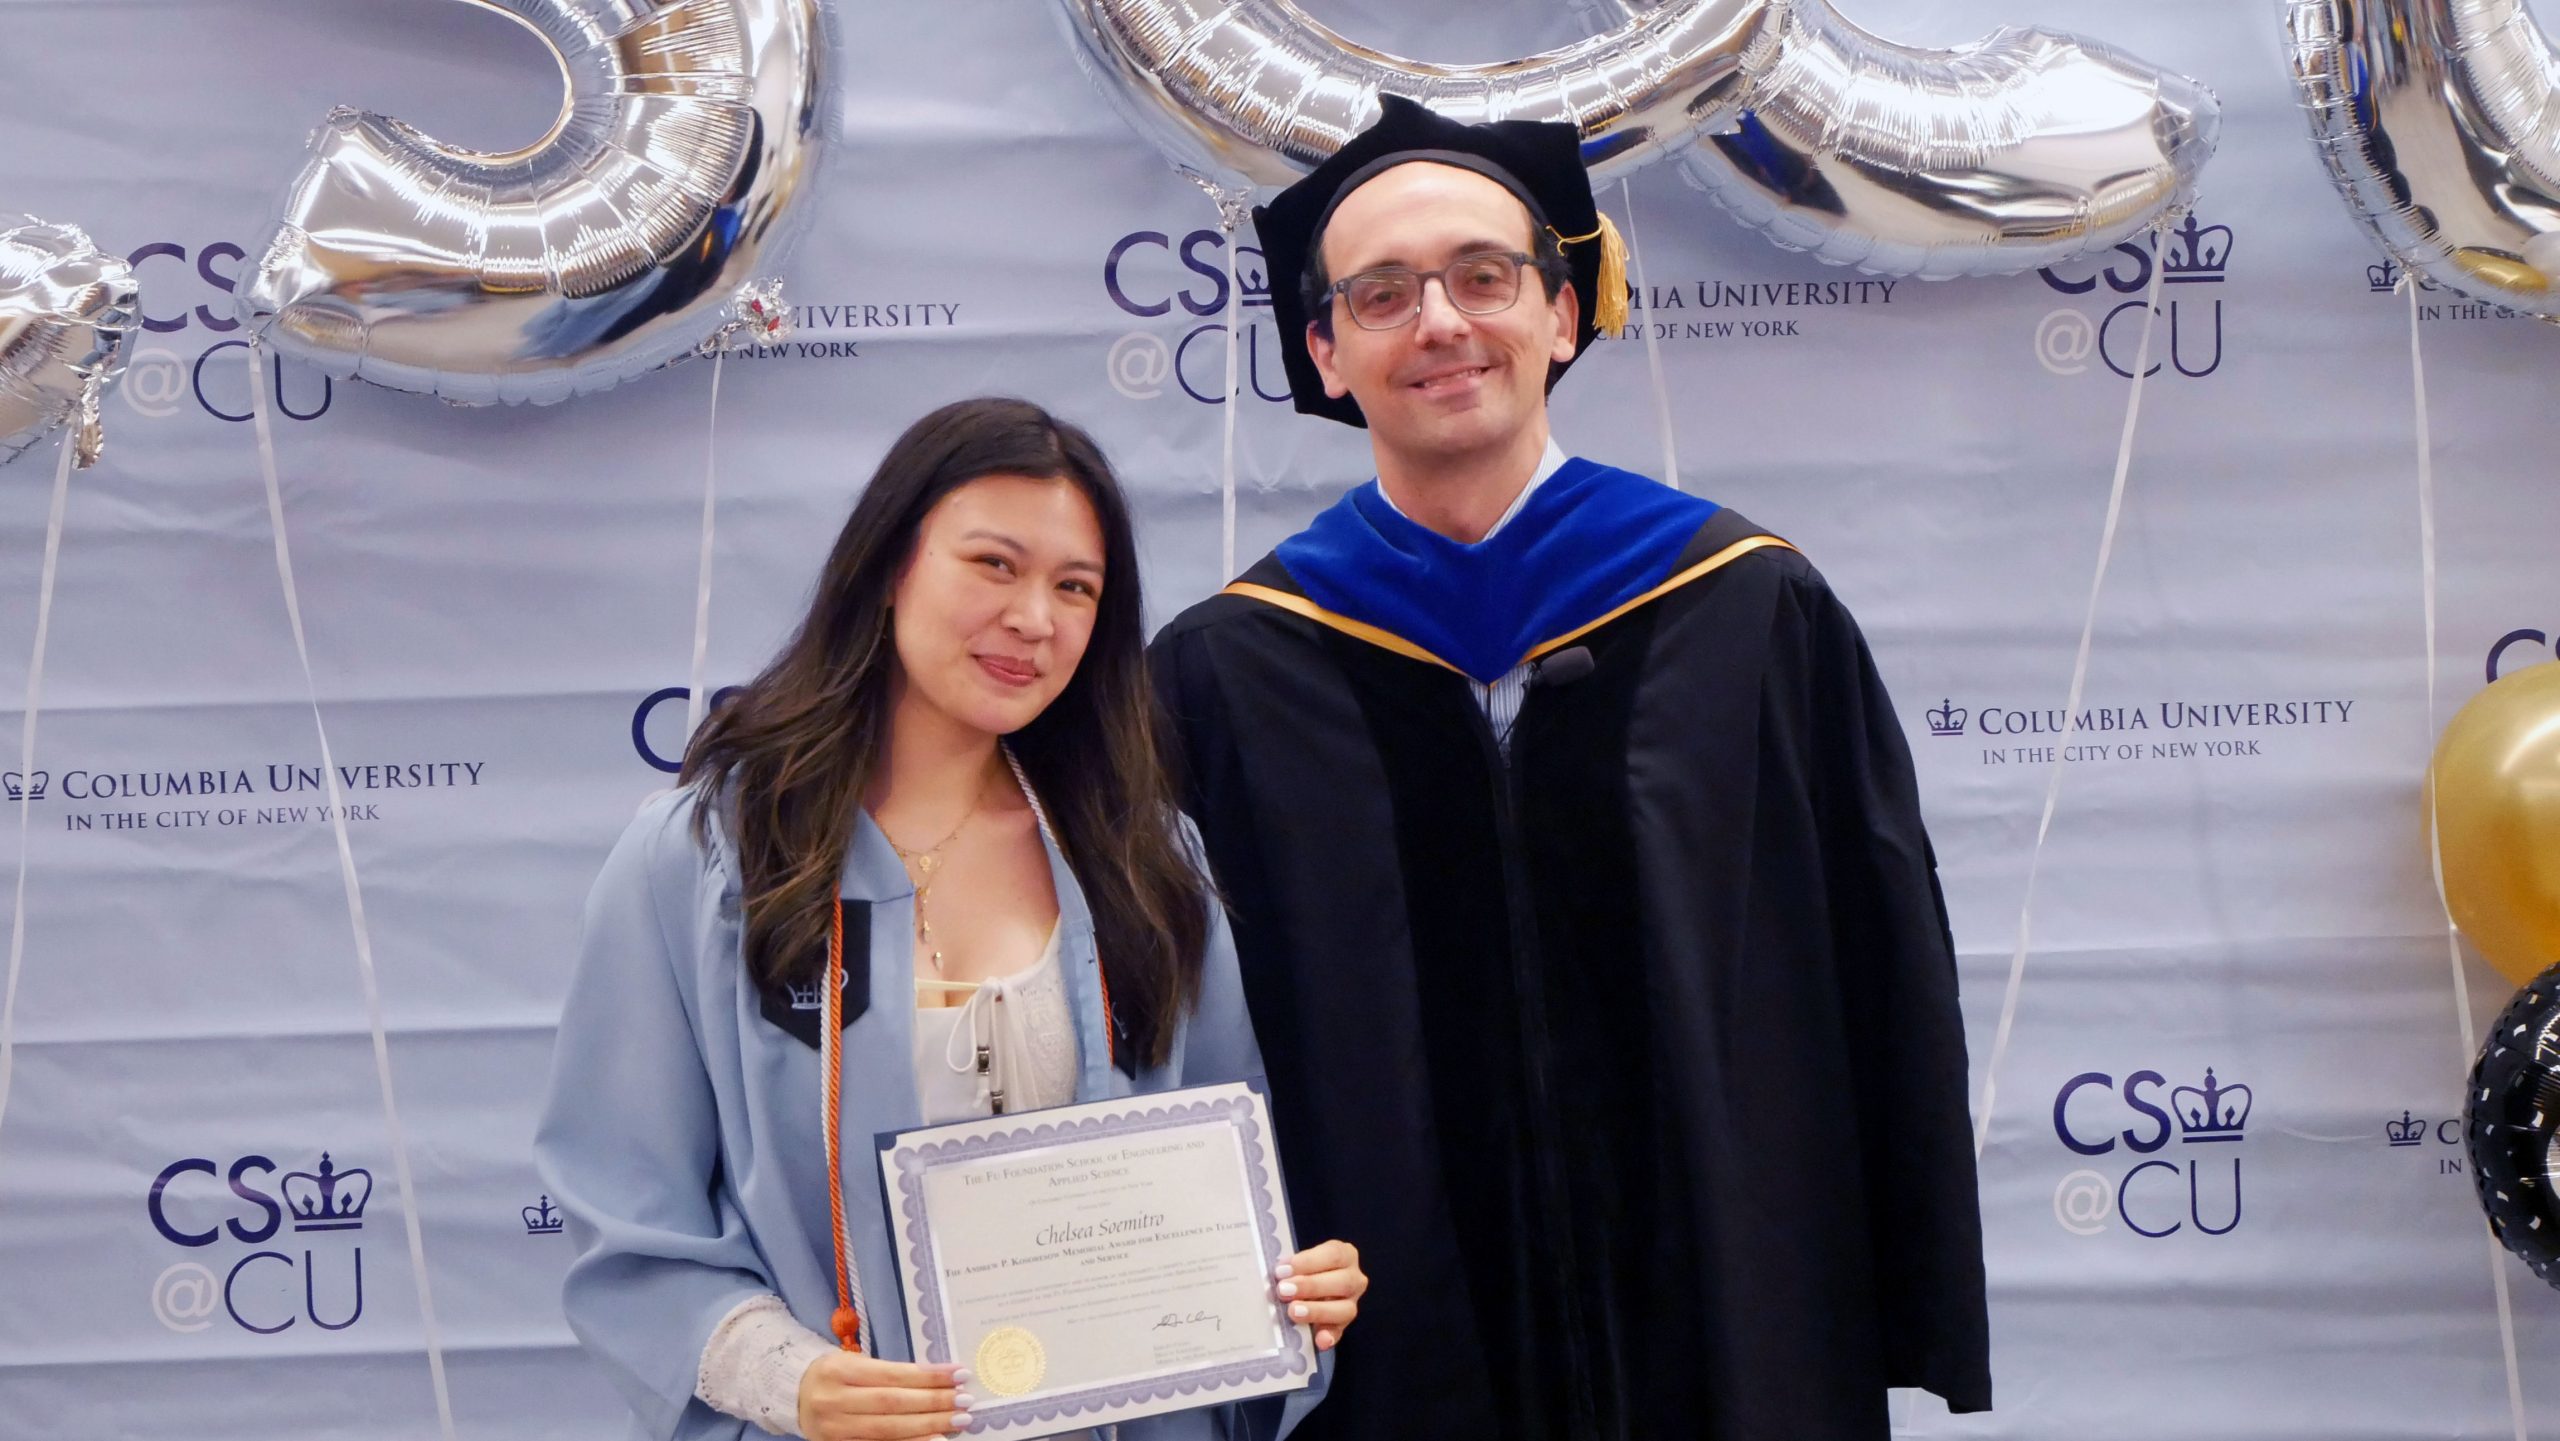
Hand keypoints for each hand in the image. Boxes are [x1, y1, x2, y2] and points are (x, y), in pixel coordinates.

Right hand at [795, 1351, 969, 1440]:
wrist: (794, 1395)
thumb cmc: (835, 1374)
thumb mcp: (855, 1362)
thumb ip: (890, 1373)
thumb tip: (938, 1379)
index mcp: (841, 1370)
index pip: (894, 1375)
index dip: (929, 1377)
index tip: (959, 1374)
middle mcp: (834, 1400)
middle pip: (893, 1404)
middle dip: (934, 1402)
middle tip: (964, 1401)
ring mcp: (834, 1428)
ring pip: (887, 1430)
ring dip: (927, 1427)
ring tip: (957, 1422)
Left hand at [1274, 1239, 1365, 1350]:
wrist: (1308, 1286)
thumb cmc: (1302, 1269)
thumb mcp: (1301, 1261)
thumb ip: (1292, 1267)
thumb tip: (1276, 1274)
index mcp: (1345, 1255)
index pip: (1333, 1255)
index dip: (1308, 1262)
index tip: (1283, 1270)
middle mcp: (1354, 1279)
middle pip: (1342, 1282)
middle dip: (1311, 1286)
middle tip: (1284, 1291)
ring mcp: (1351, 1304)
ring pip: (1344, 1309)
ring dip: (1317, 1311)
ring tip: (1293, 1311)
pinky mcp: (1343, 1326)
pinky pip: (1339, 1333)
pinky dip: (1329, 1336)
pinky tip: (1319, 1340)